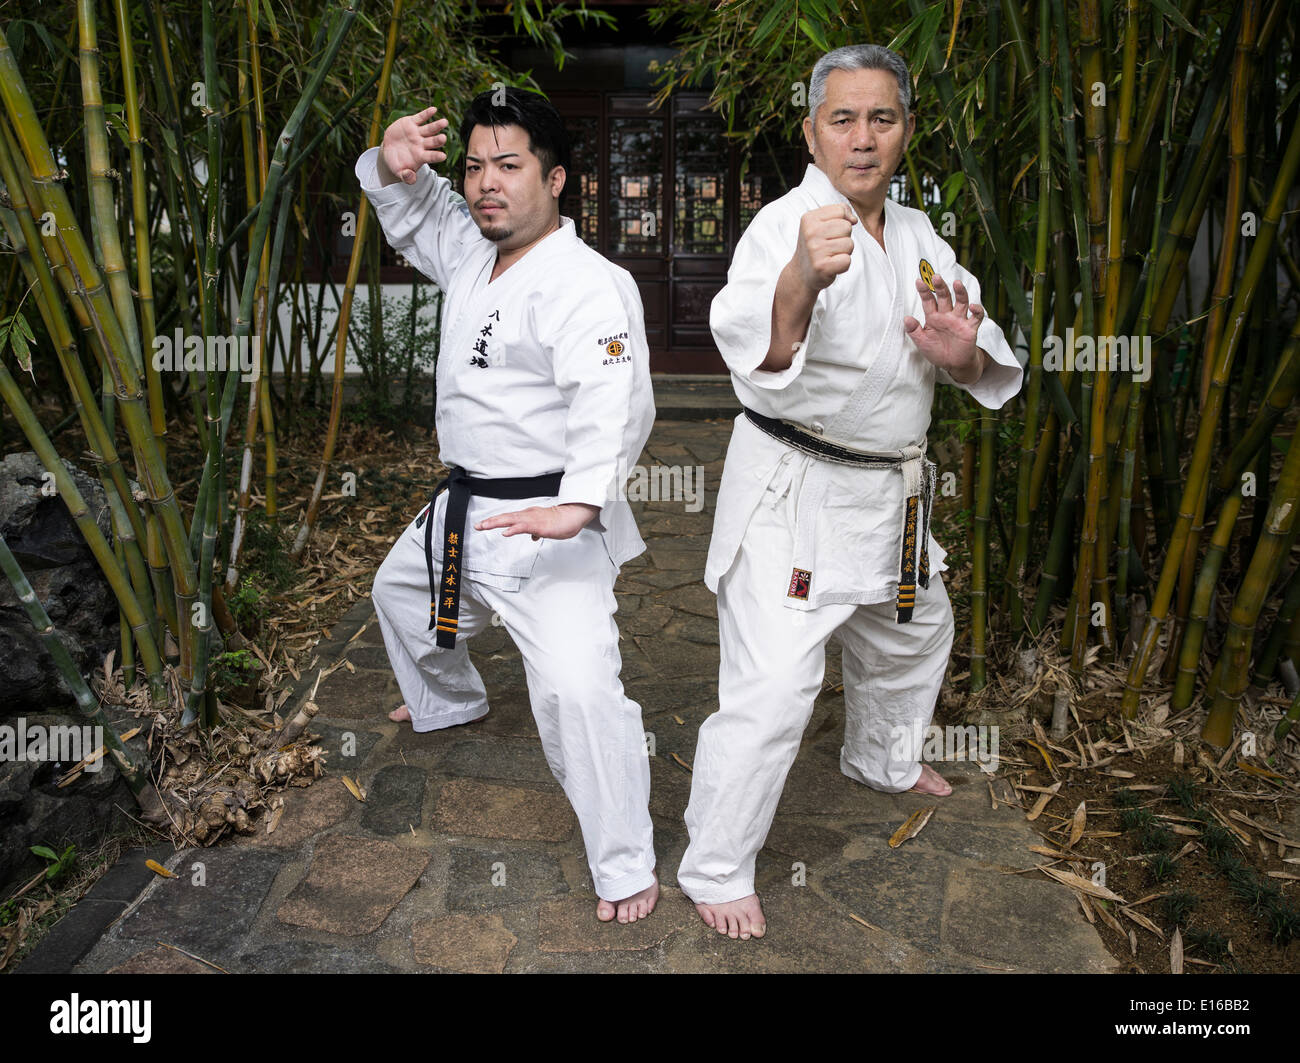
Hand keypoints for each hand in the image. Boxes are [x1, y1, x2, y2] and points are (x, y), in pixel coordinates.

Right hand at [378, 106, 448, 185]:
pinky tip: (434, 110)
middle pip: (433, 142)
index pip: (431, 156)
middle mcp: (422, 144)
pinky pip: (421, 117)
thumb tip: (411, 178)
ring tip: (445, 122)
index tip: (443, 156)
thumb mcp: (399, 171)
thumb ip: (406, 176)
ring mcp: (418, 133)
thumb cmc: (397, 162)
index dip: (436, 156)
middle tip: (444, 138)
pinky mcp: (412, 123)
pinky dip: (427, 114)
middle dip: (438, 140)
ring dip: (437, 125)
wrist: (389, 149)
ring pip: (430, 129)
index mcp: (421, 156)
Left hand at [474, 503, 598, 540]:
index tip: (483, 524)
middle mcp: (527, 515)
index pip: (508, 517)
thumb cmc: (560, 522)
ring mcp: (532, 519)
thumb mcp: (545, 528)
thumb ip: (536, 531)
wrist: (572, 517)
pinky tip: (505, 532)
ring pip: (511, 520)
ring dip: (497, 523)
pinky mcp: (538, 525)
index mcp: (528, 515)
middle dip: (491, 521)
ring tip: (485, 526)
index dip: (495, 520)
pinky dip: (513, 529)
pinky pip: (523, 527)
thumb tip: (533, 537)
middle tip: (478, 526)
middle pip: (505, 517)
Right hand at [792, 204, 857, 292]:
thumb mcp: (820, 224)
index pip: (840, 210)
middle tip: (830, 246)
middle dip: (844, 237)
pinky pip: (847, 260)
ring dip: (844, 252)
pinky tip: (832, 265)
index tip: (830, 232)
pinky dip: (843, 265)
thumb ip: (839, 213)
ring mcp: (815, 250)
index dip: (841, 221)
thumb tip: (853, 220)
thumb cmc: (815, 247)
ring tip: (830, 255)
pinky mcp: (822, 266)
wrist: (801, 273)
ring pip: (849, 244)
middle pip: (846, 227)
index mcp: (809, 219)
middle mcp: (810, 233)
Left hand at [903, 273, 986, 382]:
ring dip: (960, 292)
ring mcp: (959, 320)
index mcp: (933, 317)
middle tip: (935, 277)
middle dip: (940, 287)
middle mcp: (947, 315)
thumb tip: (905, 318)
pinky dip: (976, 311)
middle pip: (944, 297)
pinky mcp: (970, 328)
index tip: (918, 281)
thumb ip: (914, 331)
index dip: (924, 291)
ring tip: (957, 283)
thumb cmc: (937, 352)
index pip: (928, 301)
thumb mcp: (922, 342)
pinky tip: (973, 306)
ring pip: (961, 302)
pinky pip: (976, 317)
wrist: (953, 364)